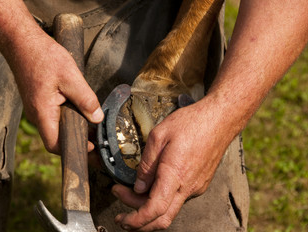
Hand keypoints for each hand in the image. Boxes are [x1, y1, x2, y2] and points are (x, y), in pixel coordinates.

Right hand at [8, 33, 102, 152]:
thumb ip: (85, 99)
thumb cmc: (43, 56)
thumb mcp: (71, 77)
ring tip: (92, 124)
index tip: (90, 147)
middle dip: (76, 139)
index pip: (54, 145)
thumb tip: (97, 118)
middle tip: (96, 137)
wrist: (21, 42)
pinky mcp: (39, 101)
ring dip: (73, 126)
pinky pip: (54, 115)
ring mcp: (36, 108)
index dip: (72, 149)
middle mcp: (36, 114)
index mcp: (42, 112)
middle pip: (56, 138)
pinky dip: (68, 116)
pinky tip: (81, 109)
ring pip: (56, 126)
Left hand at [112, 98, 233, 230]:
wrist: (220, 119)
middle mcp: (188, 186)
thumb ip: (147, 164)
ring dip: (148, 208)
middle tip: (121, 213)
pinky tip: (150, 188)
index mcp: (175, 174)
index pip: (154, 210)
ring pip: (169, 210)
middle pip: (162, 219)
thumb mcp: (159, 136)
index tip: (122, 219)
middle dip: (139, 222)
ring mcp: (196, 187)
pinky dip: (161, 200)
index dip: (136, 220)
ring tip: (131, 193)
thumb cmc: (192, 122)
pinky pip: (177, 199)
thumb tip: (138, 186)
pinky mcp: (199, 184)